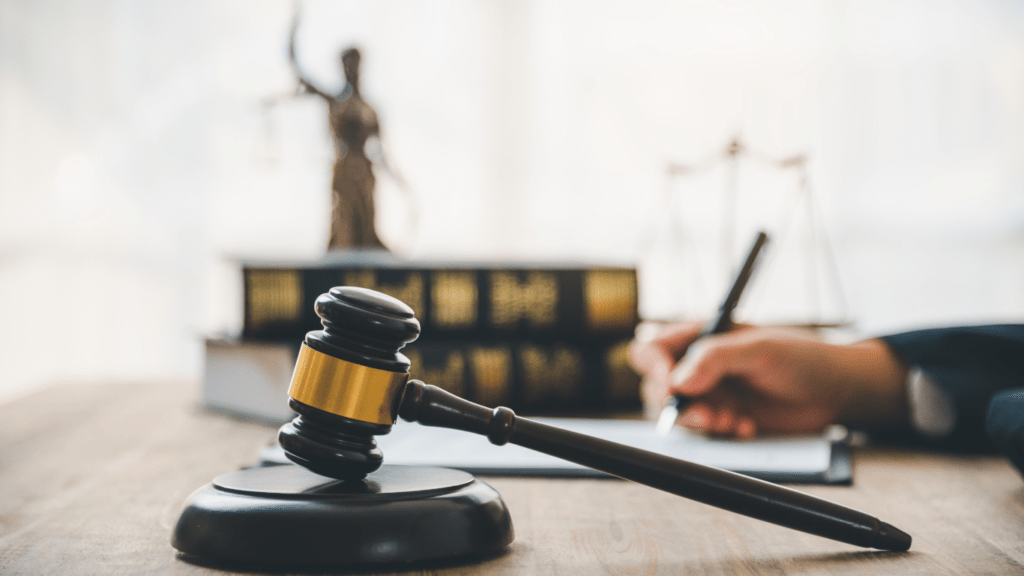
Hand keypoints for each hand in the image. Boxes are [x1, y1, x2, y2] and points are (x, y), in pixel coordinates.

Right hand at [630, 323, 910, 437]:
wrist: (834, 391)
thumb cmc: (801, 357)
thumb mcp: (761, 349)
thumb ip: (716, 358)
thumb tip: (678, 381)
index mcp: (700, 336)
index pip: (654, 349)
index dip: (655, 368)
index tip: (671, 387)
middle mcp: (697, 366)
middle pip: (657, 386)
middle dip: (678, 405)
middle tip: (708, 415)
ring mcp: (709, 394)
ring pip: (678, 413)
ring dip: (699, 422)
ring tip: (731, 421)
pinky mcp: (722, 418)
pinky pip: (703, 433)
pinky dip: (719, 433)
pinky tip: (746, 426)